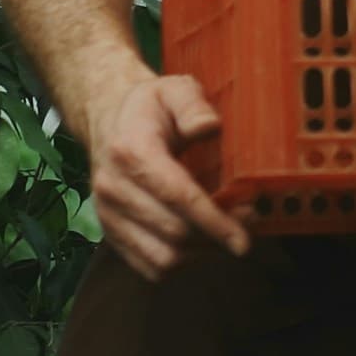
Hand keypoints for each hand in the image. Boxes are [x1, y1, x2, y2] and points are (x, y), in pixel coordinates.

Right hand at [84, 62, 250, 278]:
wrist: (108, 120)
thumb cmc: (149, 107)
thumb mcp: (174, 89)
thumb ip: (193, 104)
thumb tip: (210, 127)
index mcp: (131, 151)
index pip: (177, 196)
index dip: (214, 221)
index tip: (244, 238)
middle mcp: (113, 188)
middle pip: (173, 233)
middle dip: (216, 237)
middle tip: (248, 225)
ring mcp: (108, 215)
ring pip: (162, 258)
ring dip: (201, 255)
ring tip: (226, 236)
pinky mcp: (110, 234)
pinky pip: (149, 266)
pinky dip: (181, 263)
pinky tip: (201, 244)